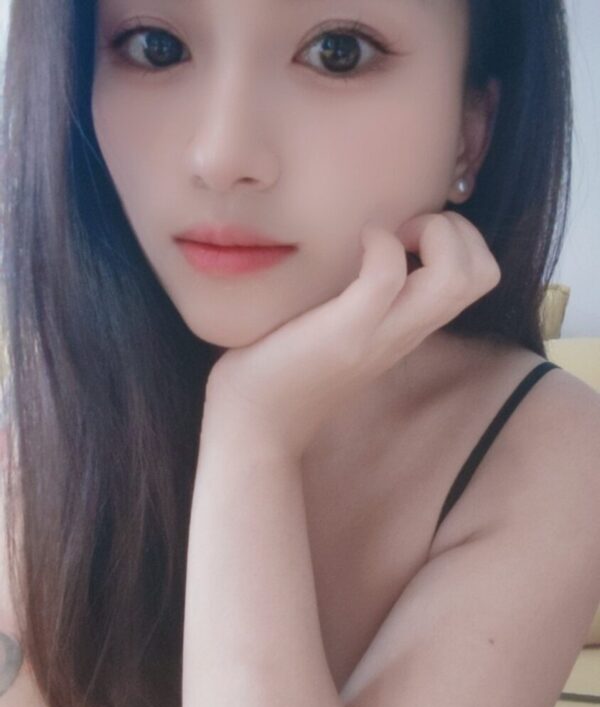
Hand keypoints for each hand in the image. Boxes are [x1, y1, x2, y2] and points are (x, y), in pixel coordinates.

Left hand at [205, 211, 500, 458]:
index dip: (457, 239)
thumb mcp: (339, 327)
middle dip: (457, 230)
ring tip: (387, 238)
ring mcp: (380, 335)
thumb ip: (361, 297)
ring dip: (433, 233)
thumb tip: (359, 247)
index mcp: (408, 328)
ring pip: (457, 277)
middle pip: (484, 273)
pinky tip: (354, 242)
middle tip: (405, 233)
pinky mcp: (345, 335)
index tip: (406, 234)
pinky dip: (379, 242)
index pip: (480, 276)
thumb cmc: (285, 366)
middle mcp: (407, 332)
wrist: (256, 425)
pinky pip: (386, 277)